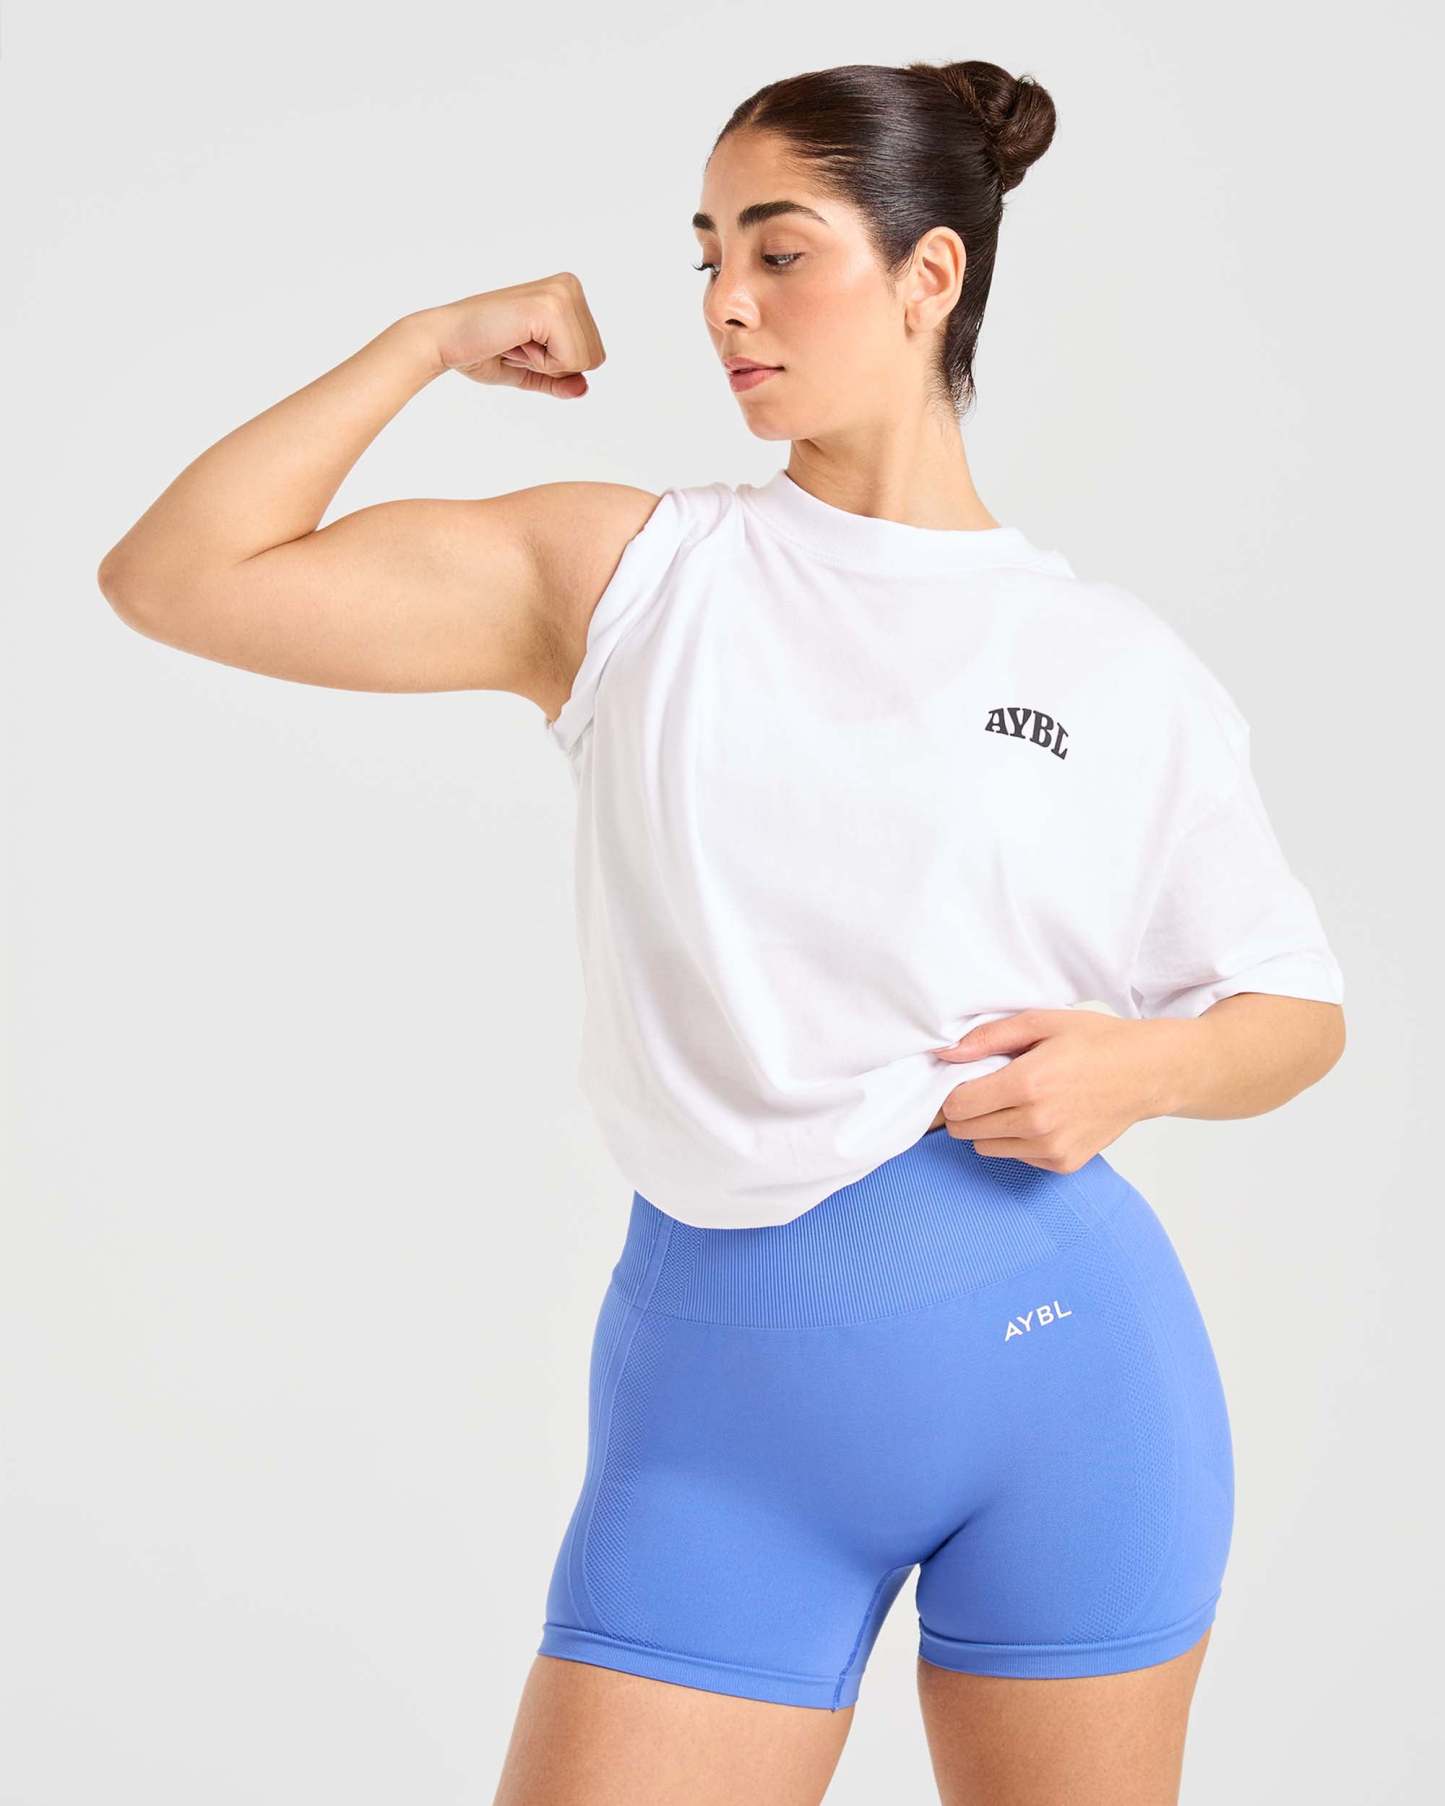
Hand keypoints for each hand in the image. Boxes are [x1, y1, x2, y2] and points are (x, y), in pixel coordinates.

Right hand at [418, 272, 606, 396]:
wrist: (446, 339)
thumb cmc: (482, 350)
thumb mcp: (531, 370)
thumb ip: (560, 379)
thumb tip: (584, 388)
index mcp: (568, 293)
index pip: (594, 354)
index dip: (557, 365)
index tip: (523, 345)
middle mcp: (569, 286)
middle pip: (595, 358)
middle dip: (555, 365)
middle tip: (518, 344)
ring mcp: (561, 293)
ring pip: (586, 360)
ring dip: (546, 364)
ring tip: (516, 341)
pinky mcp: (550, 307)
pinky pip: (570, 360)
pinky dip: (541, 363)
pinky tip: (515, 341)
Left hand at [930, 1009, 1184, 1171]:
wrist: (1148, 1073)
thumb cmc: (1097, 1042)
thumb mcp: (1042, 1022)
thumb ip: (989, 1037)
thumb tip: (947, 1052)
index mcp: (1027, 1083)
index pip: (957, 1105)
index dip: (953, 1092)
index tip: (965, 1080)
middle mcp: (1036, 1122)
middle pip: (965, 1129)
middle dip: (967, 1109)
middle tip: (989, 1088)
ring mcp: (1051, 1148)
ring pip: (986, 1147)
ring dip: (990, 1126)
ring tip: (1017, 1101)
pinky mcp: (1063, 1164)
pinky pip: (1017, 1157)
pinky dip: (1017, 1140)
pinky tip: (1041, 1116)